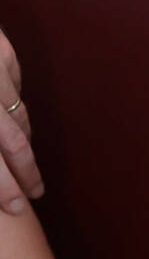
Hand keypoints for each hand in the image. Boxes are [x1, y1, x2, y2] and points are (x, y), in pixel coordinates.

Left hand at [0, 27, 40, 214]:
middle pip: (12, 142)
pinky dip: (16, 102)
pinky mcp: (0, 48)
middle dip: (25, 175)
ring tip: (29, 165)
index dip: (4, 188)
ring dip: (24, 143)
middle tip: (35, 197)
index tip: (16, 210)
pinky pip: (15, 82)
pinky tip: (17, 117)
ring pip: (17, 114)